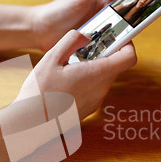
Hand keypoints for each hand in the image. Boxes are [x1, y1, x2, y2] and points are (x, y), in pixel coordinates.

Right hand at [21, 30, 136, 119]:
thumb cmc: (40, 92)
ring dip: (93, 68)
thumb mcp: (52, 58)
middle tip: (85, 47)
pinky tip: (66, 81)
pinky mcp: (88, 109)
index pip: (129, 57)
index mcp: (97, 74)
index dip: (126, 44)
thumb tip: (86, 36)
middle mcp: (101, 89)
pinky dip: (86, 80)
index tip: (116, 37)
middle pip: (115, 66)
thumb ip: (71, 41)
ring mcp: (95, 101)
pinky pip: (94, 89)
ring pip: (103, 78)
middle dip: (104, 54)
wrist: (31, 125)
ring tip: (70, 64)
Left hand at [31, 0, 128, 50]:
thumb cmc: (60, 10)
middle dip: (133, 16)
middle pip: (122, 13)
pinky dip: (112, 43)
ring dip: (123, 31)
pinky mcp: (91, 40)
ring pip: (116, 28)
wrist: (42, 30)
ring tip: (133, 34)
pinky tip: (119, 46)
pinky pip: (106, 41)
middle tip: (145, 19)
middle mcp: (99, 11)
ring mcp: (96, 27)